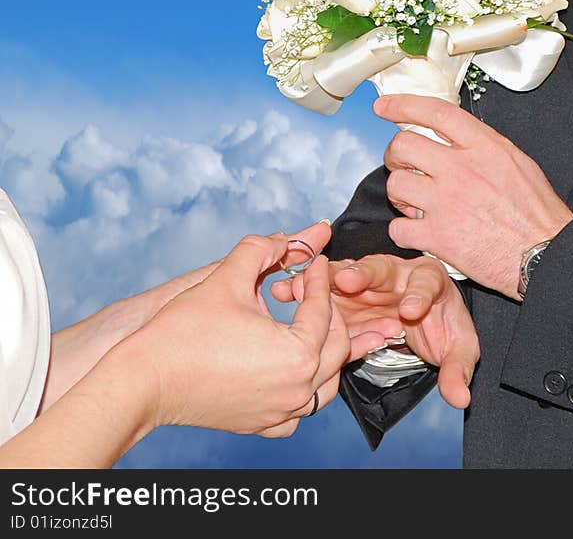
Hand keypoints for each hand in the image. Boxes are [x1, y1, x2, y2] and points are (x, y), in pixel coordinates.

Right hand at [116, 224, 387, 437]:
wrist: (144, 381)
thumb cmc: (182, 334)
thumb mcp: (226, 279)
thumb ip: (259, 250)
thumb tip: (282, 239)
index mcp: (298, 353)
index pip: (323, 309)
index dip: (318, 279)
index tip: (314, 262)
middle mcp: (297, 389)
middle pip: (337, 346)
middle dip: (331, 313)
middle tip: (314, 291)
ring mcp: (281, 412)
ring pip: (326, 383)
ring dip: (326, 352)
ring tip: (314, 325)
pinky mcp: (262, 424)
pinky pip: (300, 409)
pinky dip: (306, 388)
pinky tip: (294, 368)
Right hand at [273, 254, 478, 407]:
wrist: (423, 324)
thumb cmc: (443, 329)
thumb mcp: (458, 348)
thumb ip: (457, 369)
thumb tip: (460, 397)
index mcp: (430, 281)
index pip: (427, 285)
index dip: (419, 295)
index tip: (411, 310)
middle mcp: (396, 276)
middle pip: (379, 270)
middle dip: (362, 275)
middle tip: (347, 280)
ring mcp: (366, 284)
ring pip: (344, 276)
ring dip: (322, 281)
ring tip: (300, 287)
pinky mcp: (343, 297)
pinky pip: (323, 292)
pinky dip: (305, 291)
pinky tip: (285, 294)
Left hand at [374, 95, 572, 298]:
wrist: (545, 256)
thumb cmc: (538, 215)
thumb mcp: (519, 164)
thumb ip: (484, 148)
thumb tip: (457, 140)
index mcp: (484, 147)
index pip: (435, 112)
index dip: (403, 105)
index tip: (384, 107)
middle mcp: (461, 169)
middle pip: (403, 146)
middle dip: (395, 156)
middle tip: (403, 168)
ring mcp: (446, 203)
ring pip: (395, 185)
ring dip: (399, 195)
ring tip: (413, 203)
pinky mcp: (438, 237)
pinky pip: (398, 228)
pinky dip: (403, 231)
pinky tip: (418, 232)